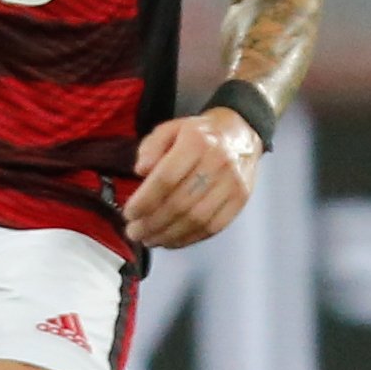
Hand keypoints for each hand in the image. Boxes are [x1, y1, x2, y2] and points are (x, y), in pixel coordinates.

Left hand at [124, 106, 261, 248]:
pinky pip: (214, 226)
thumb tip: (141, 171)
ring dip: (168, 235)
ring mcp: (233, 183)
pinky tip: (171, 240)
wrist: (239, 133)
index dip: (145, 201)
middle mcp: (218, 162)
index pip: (166, 178)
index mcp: (197, 141)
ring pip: (197, 219)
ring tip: (149, 239)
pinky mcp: (241, 199)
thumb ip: (151, 147)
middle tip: (134, 231)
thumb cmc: (199, 135)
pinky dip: (189, 238)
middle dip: (152, 223)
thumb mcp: (169, 129)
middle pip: (180, 203)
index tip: (129, 213)